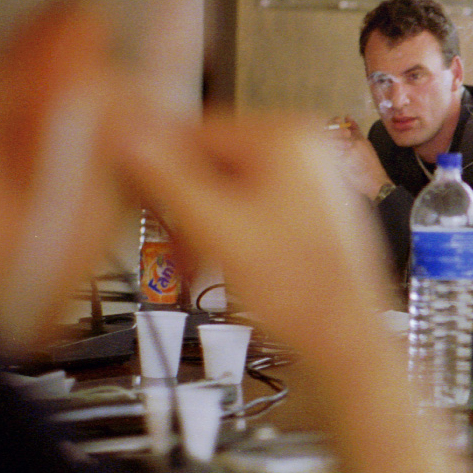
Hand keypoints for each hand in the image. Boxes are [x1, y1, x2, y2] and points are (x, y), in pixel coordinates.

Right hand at [116, 111, 393, 354]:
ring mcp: (316, 179)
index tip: (136, 196)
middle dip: (187, 205)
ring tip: (194, 263)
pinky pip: (259, 208)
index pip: (198, 133)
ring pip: (234, 189)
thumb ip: (166, 177)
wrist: (344, 339)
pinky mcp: (316, 210)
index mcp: (288, 136)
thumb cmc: (296, 289)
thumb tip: (128, 135)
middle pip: (216, 163)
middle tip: (170, 242)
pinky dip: (233, 232)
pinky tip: (221, 264)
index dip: (160, 169)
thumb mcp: (213, 226)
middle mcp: (308, 147)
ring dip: (205, 224)